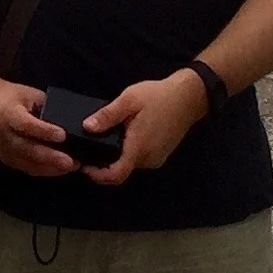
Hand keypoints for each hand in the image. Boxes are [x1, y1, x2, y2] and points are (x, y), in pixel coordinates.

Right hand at [0, 75, 76, 177]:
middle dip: (50, 157)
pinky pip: (24, 168)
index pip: (25, 124)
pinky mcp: (4, 158)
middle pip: (26, 148)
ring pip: (26, 162)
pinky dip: (42, 170)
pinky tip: (58, 169)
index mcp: (8, 114)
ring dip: (49, 168)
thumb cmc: (9, 96)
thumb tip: (70, 122)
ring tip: (70, 167)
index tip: (63, 135)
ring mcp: (2, 149)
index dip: (43, 131)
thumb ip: (47, 108)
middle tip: (71, 162)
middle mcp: (3, 134)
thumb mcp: (29, 94)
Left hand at [79, 71, 207, 186]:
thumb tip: (87, 127)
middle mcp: (149, 158)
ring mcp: (157, 158)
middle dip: (103, 164)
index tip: (84, 167)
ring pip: (130, 165)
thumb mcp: (128, 100)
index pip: (116, 174)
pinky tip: (120, 139)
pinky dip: (127, 154)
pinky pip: (139, 159)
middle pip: (121, 170)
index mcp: (139, 147)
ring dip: (116, 158)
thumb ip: (107, 115)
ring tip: (102, 142)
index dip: (98, 176)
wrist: (189, 96)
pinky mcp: (161, 154)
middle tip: (88, 150)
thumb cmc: (159, 96)